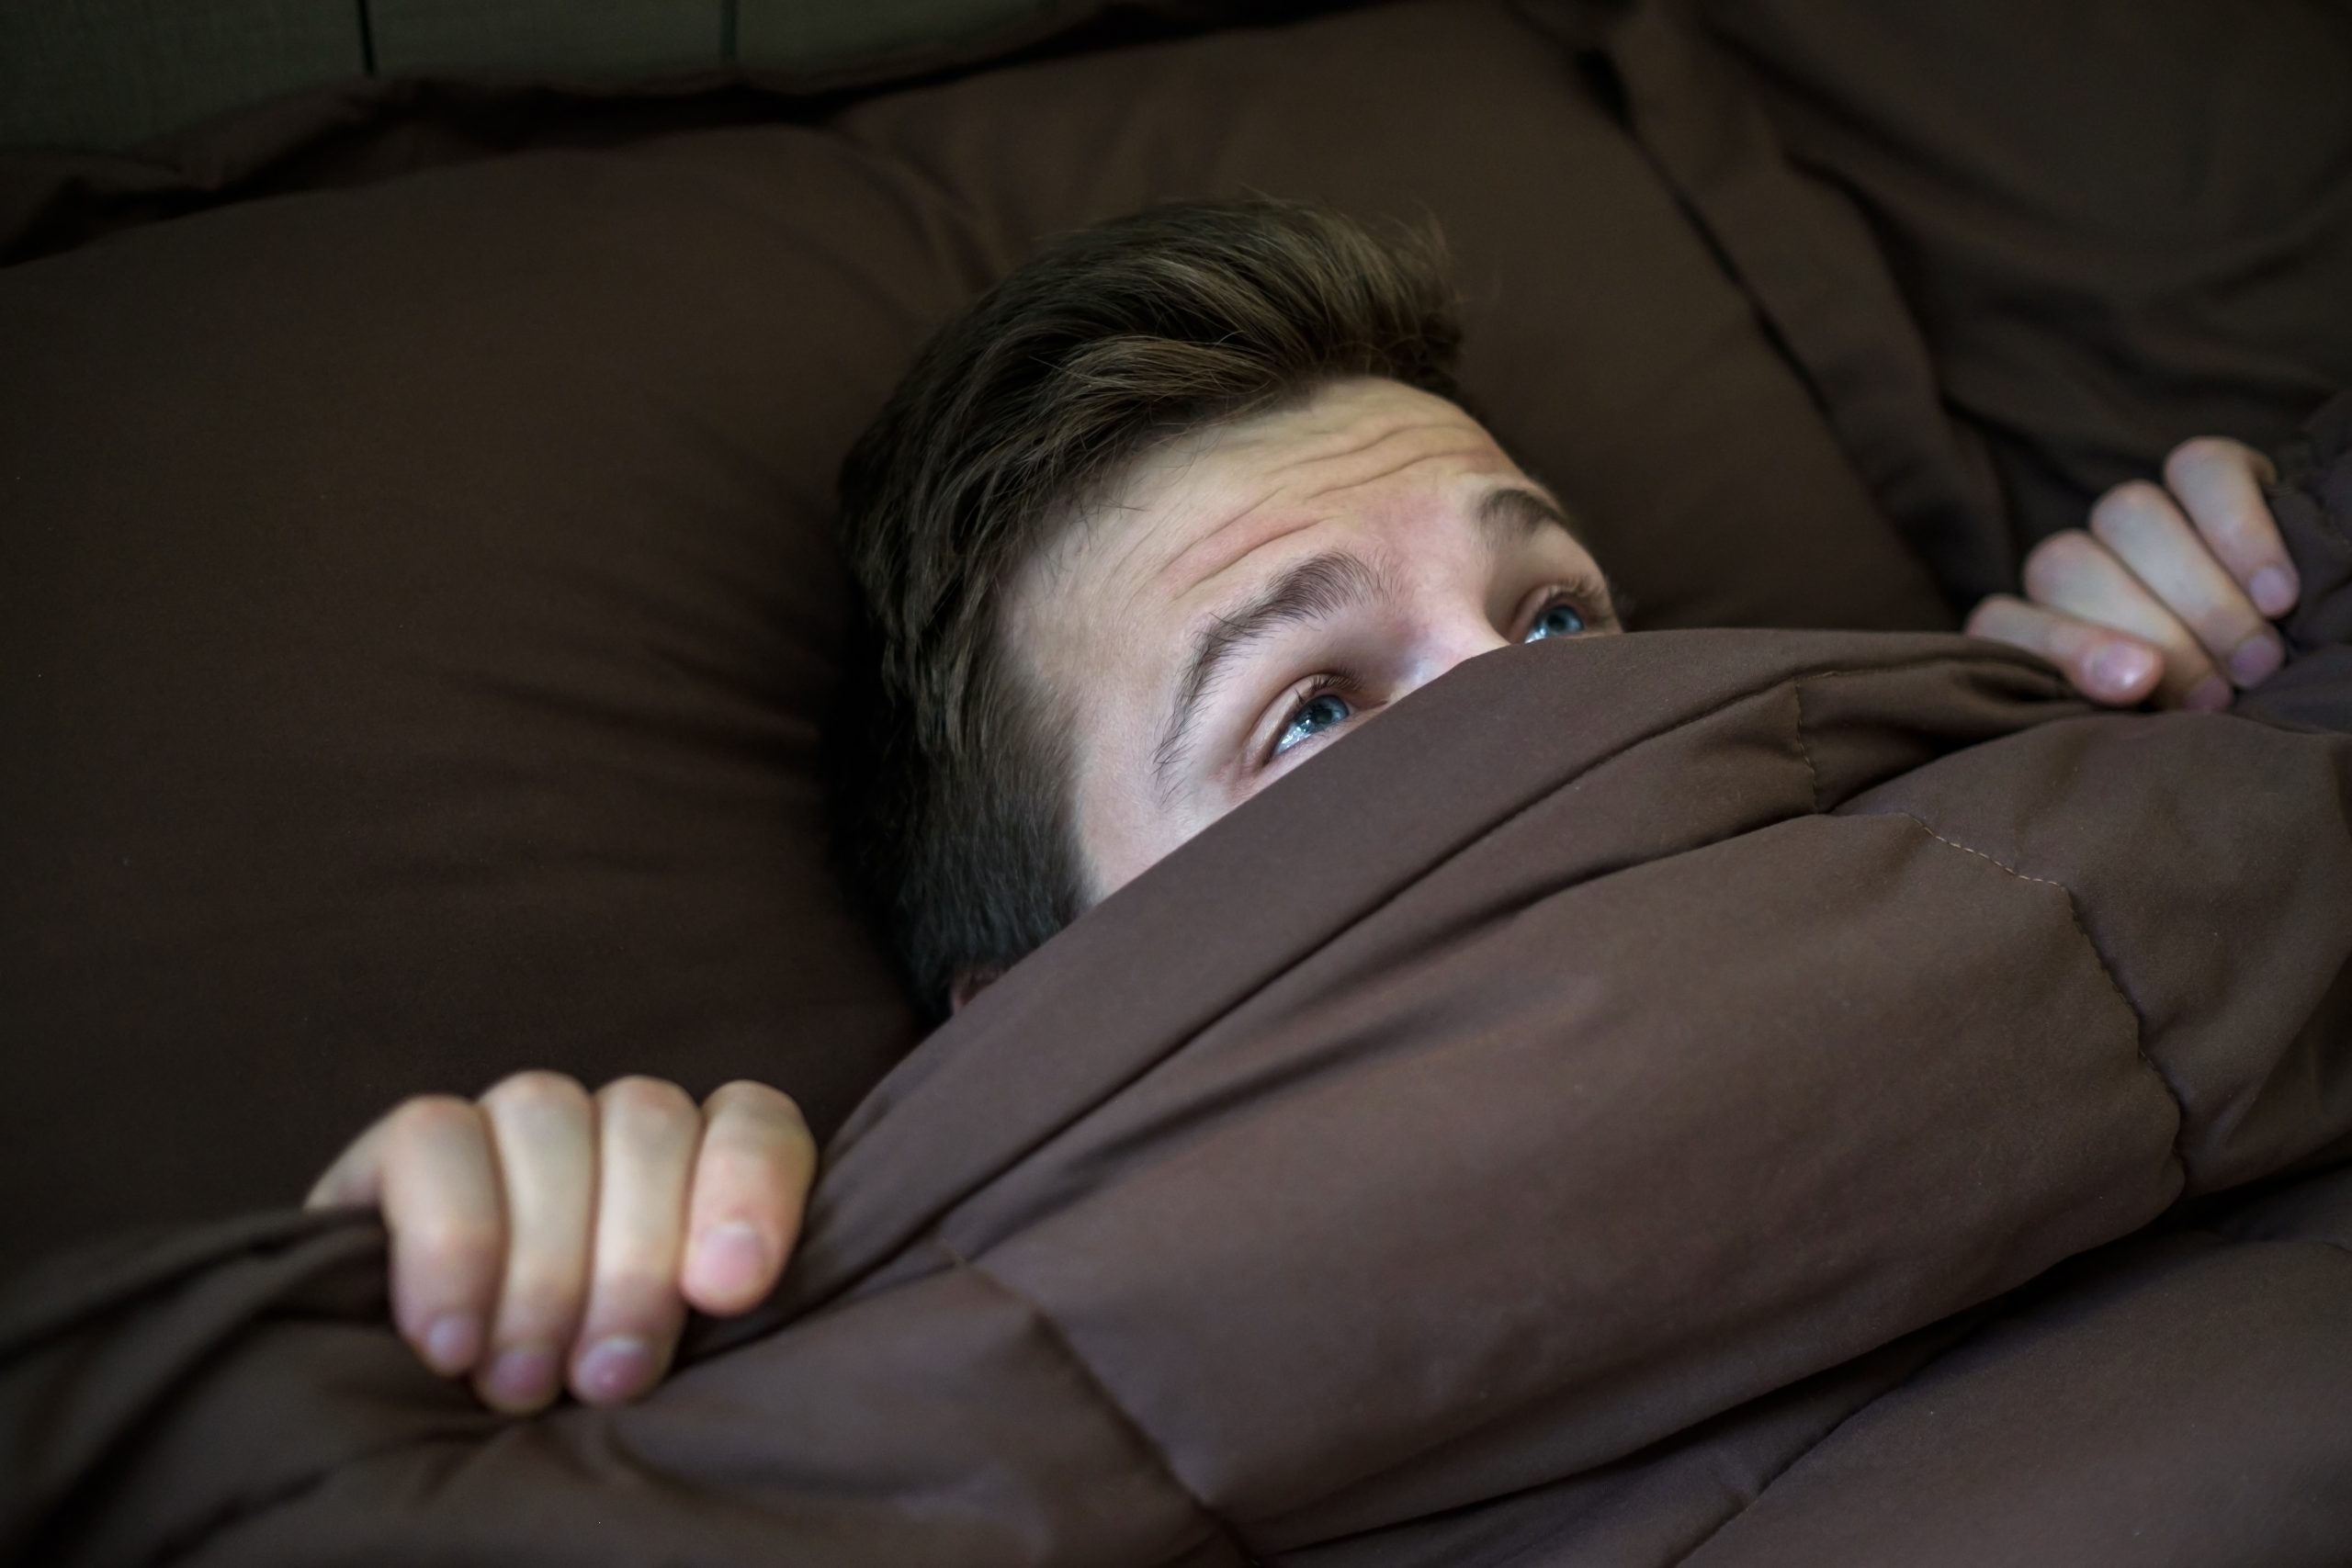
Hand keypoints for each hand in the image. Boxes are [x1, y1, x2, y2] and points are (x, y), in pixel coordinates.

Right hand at [306, 1073, 814, 1413]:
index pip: (753, 1120)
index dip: (749, 1184)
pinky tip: (451, 1342)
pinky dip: (448, 1243)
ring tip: (523, 1383)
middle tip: (605, 1380)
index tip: (730, 1291)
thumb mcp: (648, 1376)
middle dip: (634, 1264)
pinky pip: (433, 1136)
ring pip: (548, 1114)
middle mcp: (609, 1126)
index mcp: (697, 1164)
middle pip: (649, 1120)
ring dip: (542, 1264)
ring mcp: (509, 1123)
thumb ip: (699, 1316)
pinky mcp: (410, 1145)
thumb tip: (730, 1285)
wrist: (404, 1440)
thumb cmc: (569, 1415)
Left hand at [1966, 437, 2300, 709]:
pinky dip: (2243, 532)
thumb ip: (2125, 703)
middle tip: (2219, 695)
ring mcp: (2132, 514)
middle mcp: (2073, 563)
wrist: (2287, 656)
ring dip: (2202, 595)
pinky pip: (2203, 470)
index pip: (2001, 621)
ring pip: (2131, 516)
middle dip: (2155, 636)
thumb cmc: (2205, 707)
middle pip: (2072, 568)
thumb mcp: (2153, 722)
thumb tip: (2132, 680)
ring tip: (2256, 659)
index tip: (2136, 686)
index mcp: (2037, 627)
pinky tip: (2277, 596)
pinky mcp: (2204, 470)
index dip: (2063, 649)